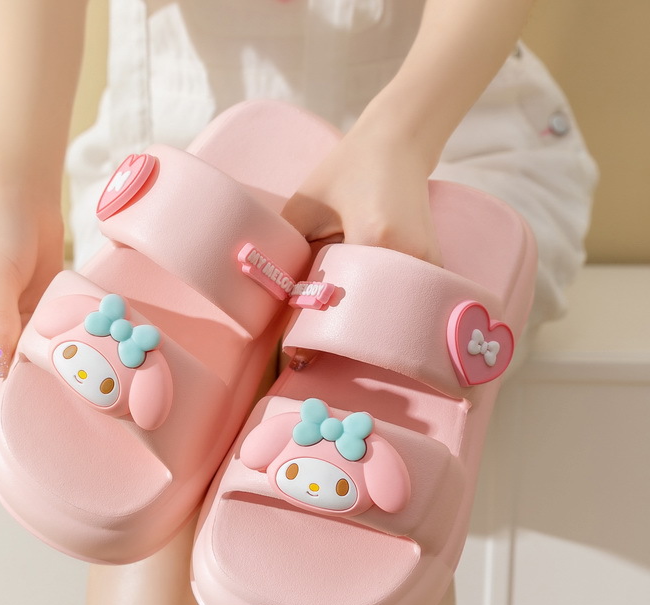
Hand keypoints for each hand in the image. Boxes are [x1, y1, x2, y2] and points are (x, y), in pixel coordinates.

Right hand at [0, 193, 63, 451]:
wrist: (26, 200)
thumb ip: (1, 329)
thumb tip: (3, 374)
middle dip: (1, 412)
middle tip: (22, 448)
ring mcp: (4, 324)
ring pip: (14, 370)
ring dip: (28, 392)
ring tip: (46, 426)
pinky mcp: (30, 316)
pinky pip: (36, 351)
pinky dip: (46, 369)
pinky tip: (62, 390)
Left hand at [281, 106, 442, 369]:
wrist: (400, 143)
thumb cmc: (346, 168)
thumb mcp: (304, 204)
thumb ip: (287, 248)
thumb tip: (271, 300)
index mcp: (376, 237)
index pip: (342, 303)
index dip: (317, 334)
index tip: (296, 358)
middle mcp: (409, 256)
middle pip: (373, 322)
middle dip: (342, 344)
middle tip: (310, 359)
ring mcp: (429, 264)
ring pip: (394, 320)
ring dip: (365, 337)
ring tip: (335, 347)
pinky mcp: (436, 267)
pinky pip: (408, 310)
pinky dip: (385, 323)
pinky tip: (363, 328)